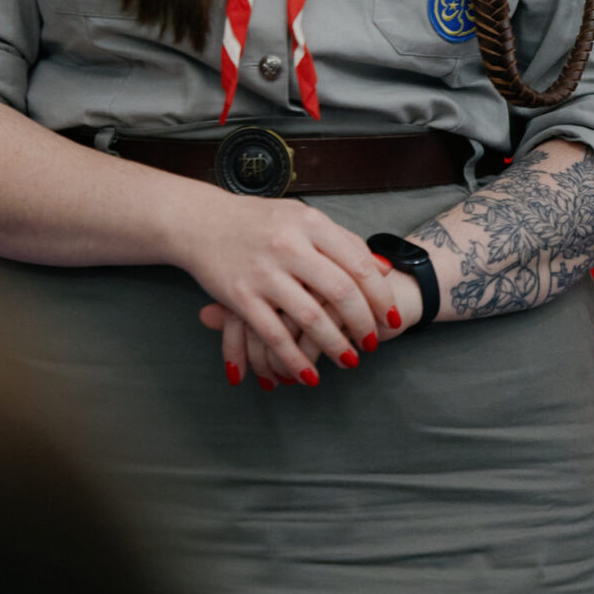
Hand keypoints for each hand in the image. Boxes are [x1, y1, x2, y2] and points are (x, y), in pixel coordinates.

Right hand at [177, 191, 400, 387]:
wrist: (201, 221)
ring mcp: (264, 272)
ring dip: (334, 345)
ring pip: (310, 318)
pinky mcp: (240, 296)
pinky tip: (308, 374)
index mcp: (310, 223)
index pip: (358, 263)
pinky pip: (274, 336)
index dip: (380, 295)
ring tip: (350, 360)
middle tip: (374, 342)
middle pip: (341, 291)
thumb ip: (341, 241)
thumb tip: (382, 268)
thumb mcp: (303, 219)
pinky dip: (294, 360)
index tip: (393, 317)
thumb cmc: (259, 221)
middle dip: (363, 323)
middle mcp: (290, 246)